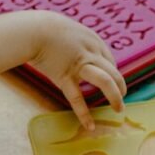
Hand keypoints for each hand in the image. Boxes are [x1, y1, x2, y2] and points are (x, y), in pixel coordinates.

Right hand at [27, 12, 126, 130]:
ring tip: (119, 110)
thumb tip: (79, 52)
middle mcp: (91, 52)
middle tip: (122, 99)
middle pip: (114, 72)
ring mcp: (79, 65)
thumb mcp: (70, 30)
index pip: (110, 60)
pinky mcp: (64, 77)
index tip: (112, 83)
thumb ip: (78, 42)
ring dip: (115, 96)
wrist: (32, 30)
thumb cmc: (46, 28)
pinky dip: (84, 113)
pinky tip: (90, 125)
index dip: (113, 74)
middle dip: (120, 87)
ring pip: (105, 81)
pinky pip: (77, 98)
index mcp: (93, 41)